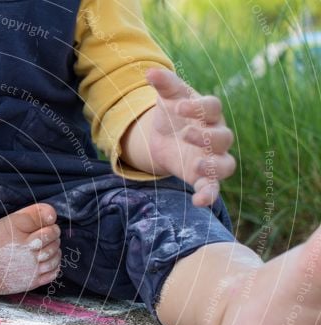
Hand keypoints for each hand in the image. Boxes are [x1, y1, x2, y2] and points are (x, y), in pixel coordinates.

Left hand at [145, 68, 236, 205]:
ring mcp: (212, 158)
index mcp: (208, 113)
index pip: (212, 107)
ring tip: (194, 165)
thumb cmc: (173, 114)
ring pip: (226, 164)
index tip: (177, 106)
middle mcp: (215, 136)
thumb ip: (163, 84)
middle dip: (206, 137)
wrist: (165, 136)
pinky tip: (199, 202)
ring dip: (213, 166)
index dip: (198, 106)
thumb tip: (149, 71)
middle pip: (224, 137)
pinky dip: (209, 195)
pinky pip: (213, 188)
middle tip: (185, 134)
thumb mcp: (166, 98)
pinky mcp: (203, 177)